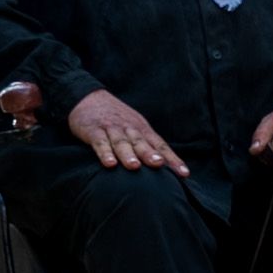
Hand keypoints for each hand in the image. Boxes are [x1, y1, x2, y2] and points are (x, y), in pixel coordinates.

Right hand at [68, 90, 188, 173]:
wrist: (88, 98)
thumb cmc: (116, 119)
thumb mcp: (135, 128)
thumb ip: (148, 146)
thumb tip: (166, 168)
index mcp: (142, 129)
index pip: (160, 145)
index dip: (172, 159)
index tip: (184, 173)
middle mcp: (129, 128)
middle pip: (141, 142)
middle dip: (150, 154)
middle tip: (159, 164)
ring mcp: (112, 129)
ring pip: (121, 142)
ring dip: (128, 154)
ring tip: (134, 166)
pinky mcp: (94, 131)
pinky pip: (100, 143)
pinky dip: (104, 153)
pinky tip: (109, 164)